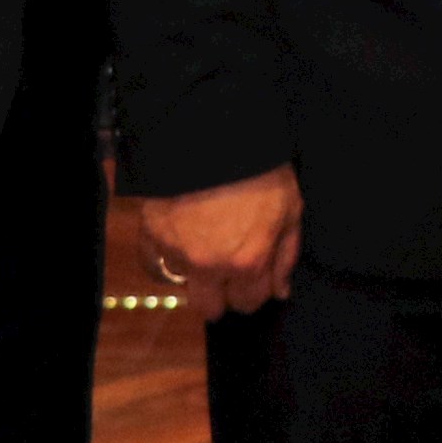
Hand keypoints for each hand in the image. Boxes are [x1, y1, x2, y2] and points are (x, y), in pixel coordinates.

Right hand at [146, 166, 302, 321]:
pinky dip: (166, 256)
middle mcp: (209, 266)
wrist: (215, 133)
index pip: (248, 303)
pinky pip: (154, 262)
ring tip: (207, 239)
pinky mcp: (151, 233)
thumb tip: (280, 292)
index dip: (253, 289)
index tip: (253, 274)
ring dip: (195, 271)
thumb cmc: (262, 168)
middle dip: (221, 294)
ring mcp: (176, 251)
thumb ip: (285, 255)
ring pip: (183, 284)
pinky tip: (181, 238)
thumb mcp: (290, 208)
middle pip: (209, 309)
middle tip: (227, 268)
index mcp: (247, 263)